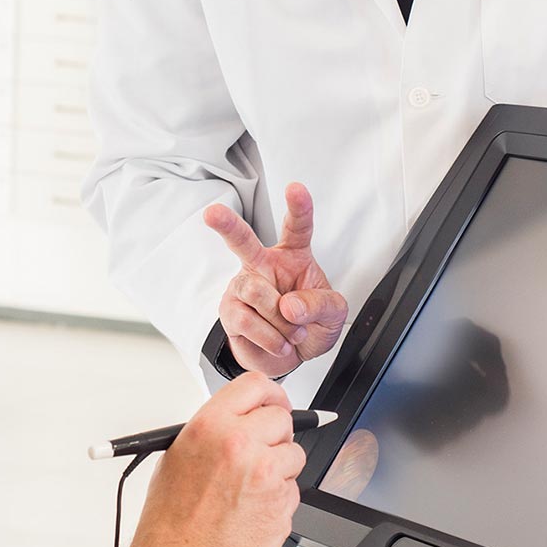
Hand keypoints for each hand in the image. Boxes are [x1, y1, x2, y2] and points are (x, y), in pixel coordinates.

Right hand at [128, 375, 305, 546]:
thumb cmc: (172, 521)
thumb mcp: (178, 456)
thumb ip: (215, 430)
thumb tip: (243, 418)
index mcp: (211, 426)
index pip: (256, 385)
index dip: (270, 394)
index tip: (273, 403)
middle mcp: (240, 445)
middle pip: (282, 418)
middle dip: (274, 434)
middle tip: (259, 452)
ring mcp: (265, 474)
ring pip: (294, 453)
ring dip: (280, 467)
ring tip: (249, 489)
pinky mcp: (281, 503)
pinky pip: (294, 489)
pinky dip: (279, 497)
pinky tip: (253, 510)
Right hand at [204, 181, 348, 378]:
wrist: (292, 357)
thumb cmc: (312, 325)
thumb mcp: (333, 315)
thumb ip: (320, 304)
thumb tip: (290, 305)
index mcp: (293, 256)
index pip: (297, 227)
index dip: (298, 207)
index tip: (295, 189)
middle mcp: (264, 266)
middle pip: (243, 240)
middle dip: (226, 225)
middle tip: (212, 213)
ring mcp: (244, 287)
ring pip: (255, 292)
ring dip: (281, 320)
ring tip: (292, 332)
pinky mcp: (231, 311)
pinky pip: (247, 320)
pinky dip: (270, 338)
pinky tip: (279, 342)